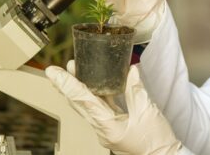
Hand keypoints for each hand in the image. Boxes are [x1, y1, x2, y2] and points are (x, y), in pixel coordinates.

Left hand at [46, 62, 182, 154]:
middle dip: (68, 85)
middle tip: (59, 69)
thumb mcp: (147, 112)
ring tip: (75, 72)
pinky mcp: (114, 129)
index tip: (53, 72)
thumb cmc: (156, 141)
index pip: (82, 100)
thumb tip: (131, 70)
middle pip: (79, 104)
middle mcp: (102, 129)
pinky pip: (100, 110)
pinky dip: (96, 97)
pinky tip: (97, 86)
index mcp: (107, 125)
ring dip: (80, 89)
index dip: (67, 84)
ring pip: (87, 107)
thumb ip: (136, 90)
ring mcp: (106, 130)